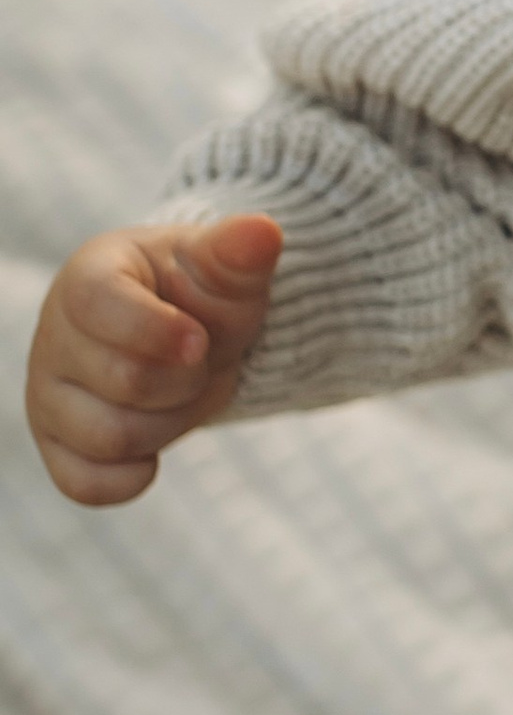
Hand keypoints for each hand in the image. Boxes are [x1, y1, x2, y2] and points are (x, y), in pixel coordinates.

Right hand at [25, 214, 283, 506]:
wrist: (190, 333)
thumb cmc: (201, 292)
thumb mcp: (226, 267)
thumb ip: (240, 251)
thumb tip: (262, 231)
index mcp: (87, 278)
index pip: (99, 306)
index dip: (159, 330)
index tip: (200, 338)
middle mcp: (52, 336)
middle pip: (124, 381)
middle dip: (186, 379)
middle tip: (199, 360)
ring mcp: (48, 394)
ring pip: (111, 437)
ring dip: (172, 423)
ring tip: (182, 392)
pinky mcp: (56, 446)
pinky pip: (85, 483)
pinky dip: (133, 475)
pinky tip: (155, 447)